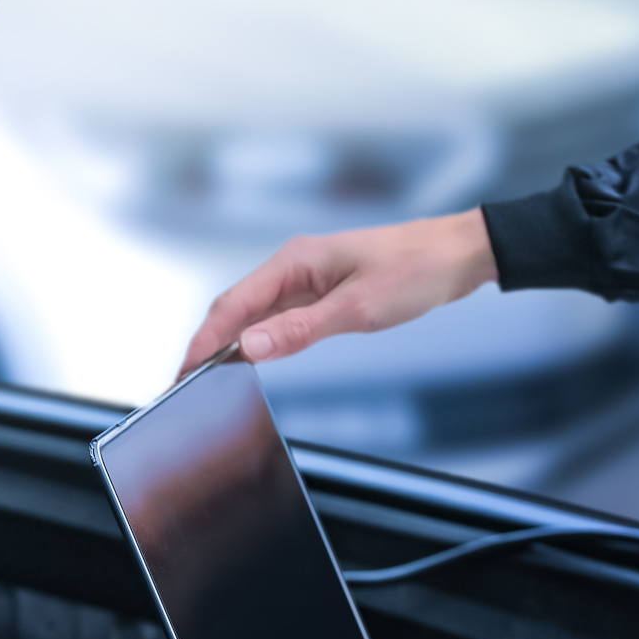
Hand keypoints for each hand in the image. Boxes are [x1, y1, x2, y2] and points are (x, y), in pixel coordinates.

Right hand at [177, 208, 498, 376]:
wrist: (454, 255)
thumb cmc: (414, 270)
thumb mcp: (357, 309)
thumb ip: (299, 330)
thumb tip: (249, 347)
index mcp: (294, 261)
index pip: (232, 304)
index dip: (204, 340)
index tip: (185, 371)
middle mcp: (293, 267)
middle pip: (234, 307)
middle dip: (207, 344)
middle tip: (186, 383)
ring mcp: (306, 279)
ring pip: (254, 313)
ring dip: (230, 343)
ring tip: (208, 377)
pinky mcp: (321, 291)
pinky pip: (278, 316)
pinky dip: (259, 338)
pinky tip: (252, 358)